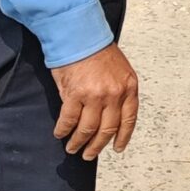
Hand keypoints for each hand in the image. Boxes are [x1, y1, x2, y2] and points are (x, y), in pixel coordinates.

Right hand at [52, 43, 140, 159]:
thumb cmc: (98, 51)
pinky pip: (69, 119)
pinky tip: (60, 134)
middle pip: (108, 129)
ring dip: (79, 142)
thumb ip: (117, 92)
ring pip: (88, 128)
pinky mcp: (75, 94)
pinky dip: (64, 129)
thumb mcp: (119, 70)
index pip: (129, 119)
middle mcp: (114, 94)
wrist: (80, 35)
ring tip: (73, 149)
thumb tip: (107, 115)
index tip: (118, 148)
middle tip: (89, 155)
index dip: (123, 137)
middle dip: (98, 145)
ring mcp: (95, 96)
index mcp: (129, 87)